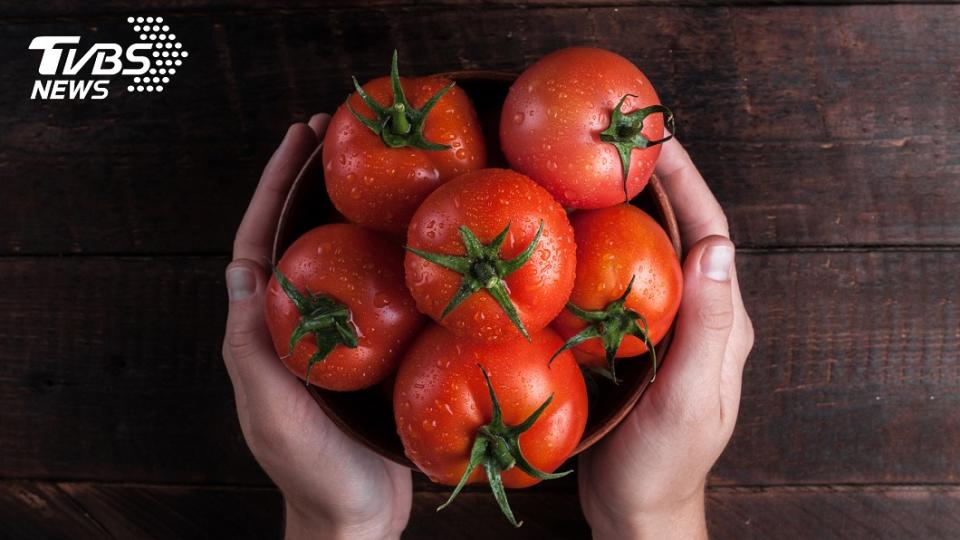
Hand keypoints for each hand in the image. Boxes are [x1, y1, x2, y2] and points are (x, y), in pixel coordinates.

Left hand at [222, 116, 410, 539]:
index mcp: (264, 330)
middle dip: (314, 183)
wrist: (357, 516)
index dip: (275, 187)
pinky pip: (379, 291)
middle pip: (301, 237)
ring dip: (354, 211)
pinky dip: (392, 256)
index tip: (298, 139)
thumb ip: (251, 347)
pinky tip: (420, 238)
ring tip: (384, 169)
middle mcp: (296, 323)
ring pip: (341, 259)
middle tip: (342, 133)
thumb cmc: (312, 470)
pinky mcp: (372, 351)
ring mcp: (335, 336)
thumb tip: (240, 270)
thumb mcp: (272, 409)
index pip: (260, 242)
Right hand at [578, 138, 754, 538]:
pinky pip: (622, 282)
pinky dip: (603, 249)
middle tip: (618, 140)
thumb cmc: (662, 463)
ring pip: (651, 253)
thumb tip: (716, 247)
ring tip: (593, 171)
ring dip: (629, 209)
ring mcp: (665, 328)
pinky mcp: (634, 341)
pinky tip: (574, 236)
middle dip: (657, 183)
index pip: (710, 235)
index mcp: (720, 323)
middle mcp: (698, 316)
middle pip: (681, 233)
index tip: (659, 138)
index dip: (687, 183)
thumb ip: (706, 328)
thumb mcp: (687, 398)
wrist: (637, 507)